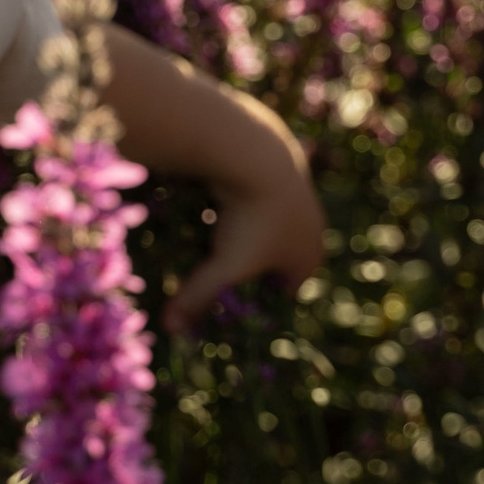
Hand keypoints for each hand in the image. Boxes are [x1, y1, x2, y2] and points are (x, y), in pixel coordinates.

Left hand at [164, 155, 325, 333]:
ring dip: (253, 227)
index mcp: (307, 258)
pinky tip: (227, 193)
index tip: (230, 299)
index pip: (286, 291)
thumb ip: (196, 297)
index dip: (258, 298)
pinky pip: (264, 190)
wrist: (256, 153)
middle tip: (222, 266)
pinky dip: (248, 194)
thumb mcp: (221, 265)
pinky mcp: (289, 165)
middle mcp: (313, 228)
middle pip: (281, 256)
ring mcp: (303, 196)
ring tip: (223, 230)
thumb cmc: (246, 220)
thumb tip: (169, 329)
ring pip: (274, 221)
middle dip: (254, 264)